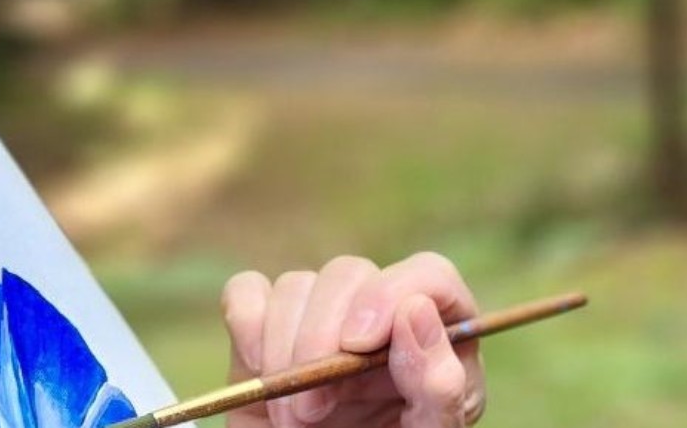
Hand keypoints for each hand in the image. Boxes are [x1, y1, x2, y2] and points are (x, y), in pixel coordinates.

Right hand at [221, 253, 485, 426]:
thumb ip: (438, 384)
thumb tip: (417, 310)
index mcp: (439, 331)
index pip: (428, 274)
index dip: (391, 294)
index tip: (358, 344)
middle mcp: (380, 313)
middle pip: (350, 273)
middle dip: (321, 338)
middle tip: (313, 411)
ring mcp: (320, 316)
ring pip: (296, 286)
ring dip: (284, 351)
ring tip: (295, 419)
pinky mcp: (266, 328)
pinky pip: (248, 292)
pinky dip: (247, 326)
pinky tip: (262, 375)